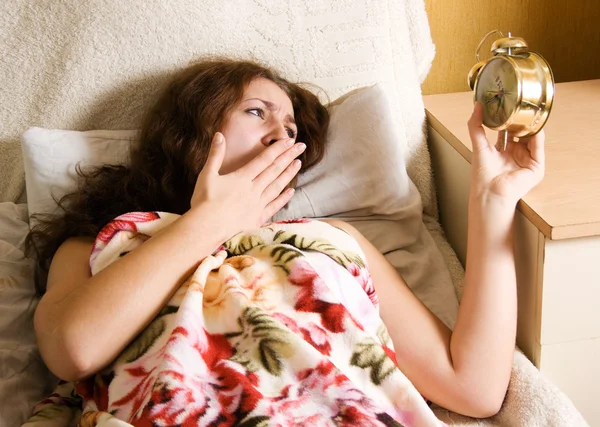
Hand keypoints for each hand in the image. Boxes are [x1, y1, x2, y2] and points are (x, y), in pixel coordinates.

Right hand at [190, 133, 305, 238]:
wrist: (206, 228)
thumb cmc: (204, 201)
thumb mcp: (207, 175)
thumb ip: (215, 155)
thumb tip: (219, 135)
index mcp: (242, 178)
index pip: (264, 159)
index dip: (278, 149)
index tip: (289, 140)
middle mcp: (253, 189)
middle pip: (274, 170)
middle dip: (289, 156)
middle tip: (301, 146)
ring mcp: (257, 204)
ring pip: (277, 186)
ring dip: (289, 174)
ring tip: (298, 164)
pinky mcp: (257, 218)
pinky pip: (274, 206)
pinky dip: (283, 198)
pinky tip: (291, 191)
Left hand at [468, 102, 544, 205]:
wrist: (490, 192)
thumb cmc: (482, 175)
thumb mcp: (478, 145)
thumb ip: (476, 126)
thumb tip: (476, 106)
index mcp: (502, 152)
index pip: (509, 132)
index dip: (509, 120)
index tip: (509, 107)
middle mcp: (516, 156)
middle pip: (523, 134)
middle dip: (523, 122)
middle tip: (522, 107)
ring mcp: (527, 161)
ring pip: (533, 140)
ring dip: (532, 127)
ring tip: (530, 114)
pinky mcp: (536, 168)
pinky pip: (539, 149)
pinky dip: (538, 137)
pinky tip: (535, 128)